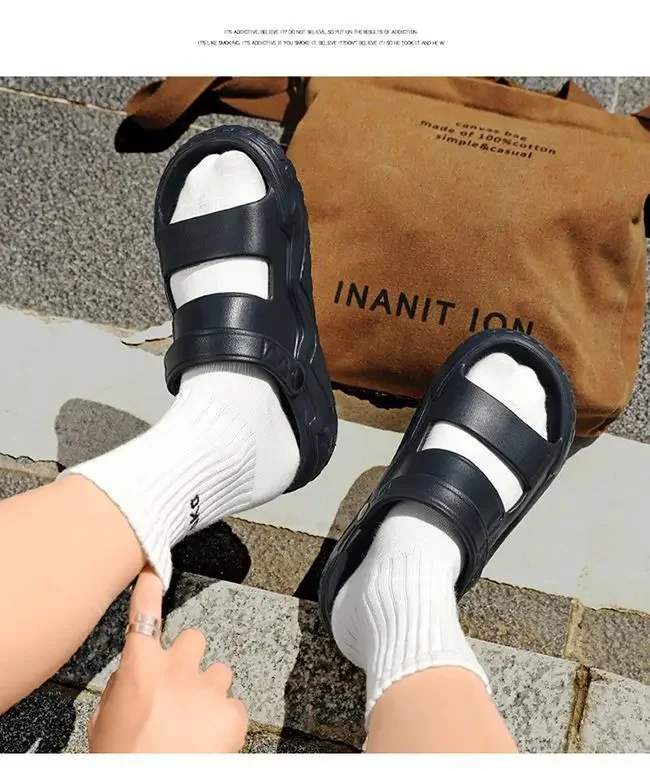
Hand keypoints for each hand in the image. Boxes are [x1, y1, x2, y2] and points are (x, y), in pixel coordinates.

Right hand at [88, 565, 247, 752]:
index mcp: (140, 667)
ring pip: (219, 672)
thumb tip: (133, 677)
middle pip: (193, 639)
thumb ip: (121, 688)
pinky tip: (209, 742)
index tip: (153, 568)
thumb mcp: (104, 721)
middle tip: (180, 689)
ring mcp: (207, 688)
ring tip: (195, 723)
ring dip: (209, 691)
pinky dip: (225, 721)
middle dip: (189, 659)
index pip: (144, 612)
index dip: (149, 586)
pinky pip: (234, 705)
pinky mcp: (232, 712)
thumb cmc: (123, 758)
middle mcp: (176, 668)